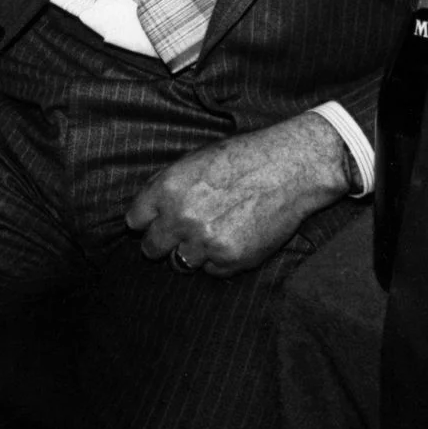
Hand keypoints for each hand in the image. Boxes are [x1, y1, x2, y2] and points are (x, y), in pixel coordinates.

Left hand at [125, 112, 351, 276]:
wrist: (292, 168)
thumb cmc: (245, 158)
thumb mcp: (197, 159)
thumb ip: (167, 185)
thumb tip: (145, 211)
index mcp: (168, 188)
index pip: (135, 221)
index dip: (148, 221)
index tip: (158, 220)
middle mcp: (181, 218)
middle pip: (151, 248)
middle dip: (165, 241)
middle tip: (186, 230)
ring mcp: (205, 242)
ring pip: (180, 262)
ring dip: (193, 251)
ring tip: (216, 230)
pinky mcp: (230, 260)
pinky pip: (211, 270)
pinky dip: (220, 259)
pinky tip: (236, 235)